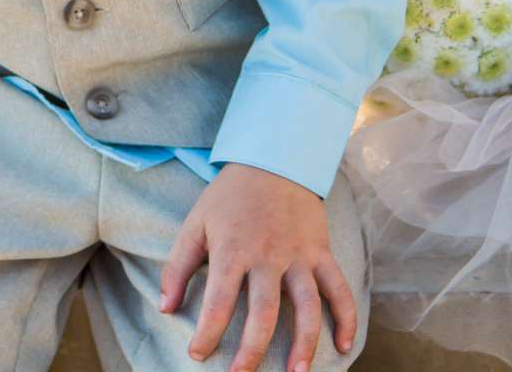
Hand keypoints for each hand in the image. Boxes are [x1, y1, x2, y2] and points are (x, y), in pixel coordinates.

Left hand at [160, 163, 357, 371]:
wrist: (275, 159)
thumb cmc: (230, 196)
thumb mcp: (195, 223)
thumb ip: (178, 267)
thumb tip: (165, 309)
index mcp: (233, 250)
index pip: (218, 300)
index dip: (207, 332)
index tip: (198, 354)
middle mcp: (268, 256)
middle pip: (264, 311)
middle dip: (252, 350)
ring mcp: (299, 255)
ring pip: (306, 305)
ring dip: (304, 343)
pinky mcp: (321, 251)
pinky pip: (338, 287)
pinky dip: (346, 316)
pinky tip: (345, 344)